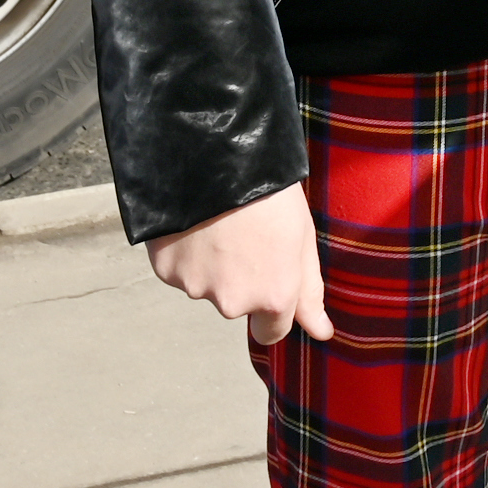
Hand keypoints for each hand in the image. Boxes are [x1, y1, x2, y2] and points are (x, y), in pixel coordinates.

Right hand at [147, 183, 336, 347]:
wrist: (218, 155)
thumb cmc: (270, 192)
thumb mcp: (303, 237)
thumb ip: (309, 291)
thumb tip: (321, 332)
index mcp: (273, 296)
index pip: (271, 332)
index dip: (271, 305)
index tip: (268, 278)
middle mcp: (233, 302)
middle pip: (237, 304)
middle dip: (240, 279)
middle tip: (243, 235)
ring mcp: (196, 287)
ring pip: (206, 285)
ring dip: (212, 264)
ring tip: (218, 223)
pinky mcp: (166, 271)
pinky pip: (179, 270)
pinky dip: (186, 252)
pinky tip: (194, 222)